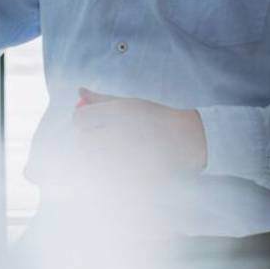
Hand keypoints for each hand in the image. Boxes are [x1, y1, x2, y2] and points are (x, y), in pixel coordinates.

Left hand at [72, 88, 206, 179]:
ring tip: (113, 153)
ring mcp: (125, 157)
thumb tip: (79, 91)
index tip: (89, 123)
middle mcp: (120, 133)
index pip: (79, 118)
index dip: (81, 119)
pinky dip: (106, 173)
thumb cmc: (156, 118)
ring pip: (92, 160)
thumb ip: (102, 99)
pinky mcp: (131, 177)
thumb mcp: (129, 103)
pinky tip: (118, 166)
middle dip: (87, 139)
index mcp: (118, 113)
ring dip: (95, 157)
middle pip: (83, 140)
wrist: (189, 141)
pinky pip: (106, 177)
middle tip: (102, 140)